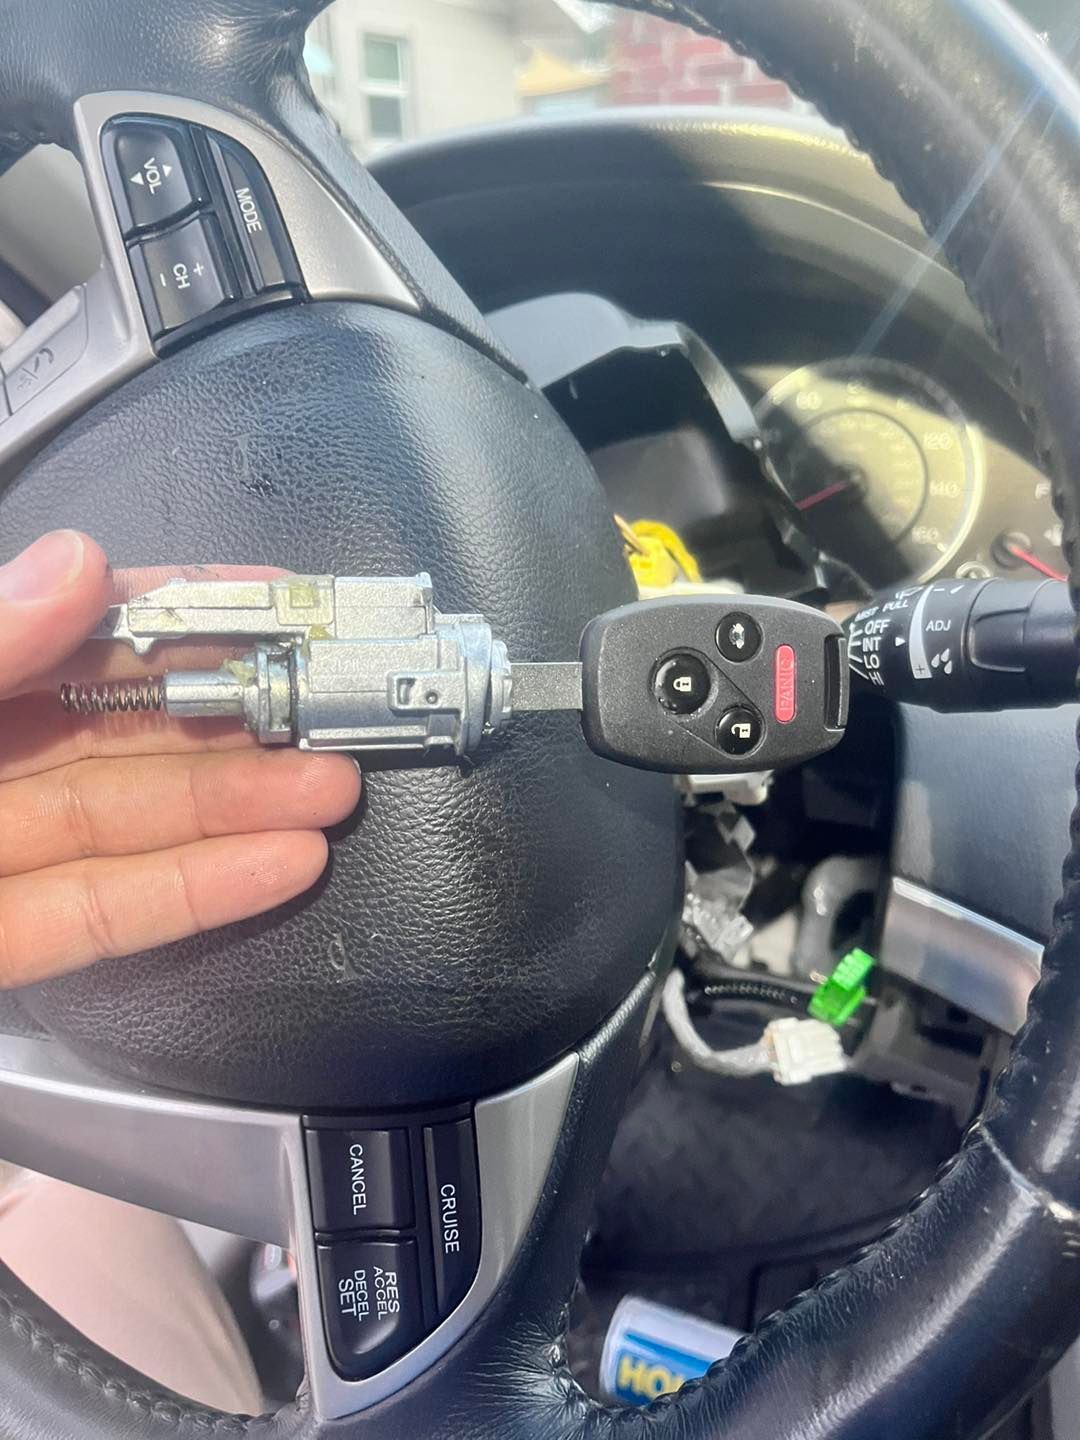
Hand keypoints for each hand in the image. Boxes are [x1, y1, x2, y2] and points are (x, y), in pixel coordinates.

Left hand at [0, 531, 360, 988]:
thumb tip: (79, 565)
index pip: (82, 631)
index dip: (181, 608)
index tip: (276, 602)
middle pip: (122, 731)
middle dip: (234, 719)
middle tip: (328, 712)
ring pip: (127, 825)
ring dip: (238, 809)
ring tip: (332, 792)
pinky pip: (99, 915)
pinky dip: (192, 894)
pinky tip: (280, 864)